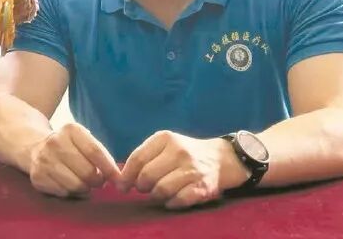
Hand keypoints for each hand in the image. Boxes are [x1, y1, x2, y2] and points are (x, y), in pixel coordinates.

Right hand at [27, 123, 121, 197]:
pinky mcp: (37, 176)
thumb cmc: (68, 146)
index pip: (95, 151)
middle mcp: (55, 142)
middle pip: (87, 172)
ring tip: (82, 181)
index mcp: (70, 130)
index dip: (109, 168)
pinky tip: (67, 183)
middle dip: (97, 181)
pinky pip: (64, 193)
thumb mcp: (83, 139)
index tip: (118, 179)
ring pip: (76, 186)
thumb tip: (116, 177)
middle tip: (96, 180)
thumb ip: (101, 154)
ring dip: (84, 188)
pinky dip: (70, 192)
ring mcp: (44, 160)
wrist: (34, 146)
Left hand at [118, 131, 249, 208]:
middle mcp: (179, 151)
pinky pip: (179, 200)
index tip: (122, 185)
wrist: (220, 158)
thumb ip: (144, 156)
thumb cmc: (184, 153)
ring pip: (161, 189)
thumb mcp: (164, 144)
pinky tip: (170, 201)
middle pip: (147, 176)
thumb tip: (122, 178)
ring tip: (157, 194)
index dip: (126, 175)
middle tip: (142, 189)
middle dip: (140, 187)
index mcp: (165, 138)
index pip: (137, 159)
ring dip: (155, 196)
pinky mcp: (203, 186)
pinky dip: (171, 203)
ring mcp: (192, 169)